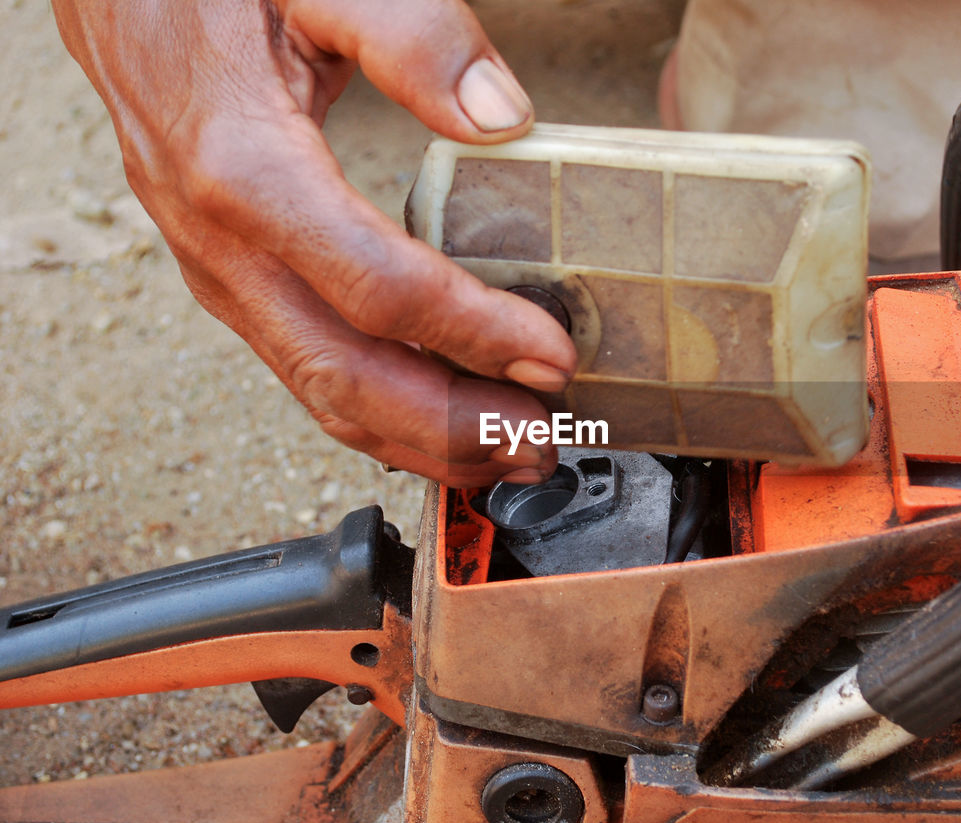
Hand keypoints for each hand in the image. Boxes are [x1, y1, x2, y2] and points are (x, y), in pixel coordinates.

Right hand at [51, 0, 576, 486]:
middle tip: (540, 445)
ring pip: (322, 391)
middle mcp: (222, 244)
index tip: (552, 359)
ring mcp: (220, 272)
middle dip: (453, 426)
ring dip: (420, 439)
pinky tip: (439, 420)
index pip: (379, 289)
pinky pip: (307, 366)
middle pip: (345, 375)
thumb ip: (411, 35)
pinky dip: (379, 412)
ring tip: (507, 455)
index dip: (474, 334)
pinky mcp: (232, 280)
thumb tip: (503, 116)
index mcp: (244, 170)